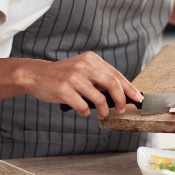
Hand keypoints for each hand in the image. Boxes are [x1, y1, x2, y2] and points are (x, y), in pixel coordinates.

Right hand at [19, 52, 142, 118]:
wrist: (37, 75)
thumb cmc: (63, 75)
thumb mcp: (82, 69)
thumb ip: (99, 78)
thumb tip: (122, 94)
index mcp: (91, 60)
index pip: (116, 75)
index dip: (129, 88)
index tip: (137, 98)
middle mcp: (84, 66)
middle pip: (112, 84)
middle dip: (121, 100)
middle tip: (121, 110)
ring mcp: (74, 78)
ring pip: (99, 99)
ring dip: (104, 111)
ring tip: (102, 115)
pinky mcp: (64, 90)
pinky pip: (83, 107)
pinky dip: (86, 112)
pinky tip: (83, 111)